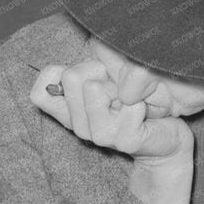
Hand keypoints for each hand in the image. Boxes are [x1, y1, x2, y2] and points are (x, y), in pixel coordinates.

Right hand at [30, 60, 193, 162]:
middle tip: (116, 87)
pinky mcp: (124, 140)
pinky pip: (128, 103)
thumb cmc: (133, 103)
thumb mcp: (104, 81)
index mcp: (69, 113)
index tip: (85, 76)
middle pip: (70, 76)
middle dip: (98, 70)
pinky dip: (140, 99)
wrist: (165, 137)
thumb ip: (83, 72)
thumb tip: (71, 62)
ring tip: (130, 99)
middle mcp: (79, 126)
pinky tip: (144, 112)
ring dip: (119, 85)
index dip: (56, 73)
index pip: (38, 93)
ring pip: (93, 88)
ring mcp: (99, 135)